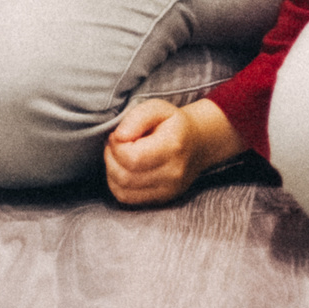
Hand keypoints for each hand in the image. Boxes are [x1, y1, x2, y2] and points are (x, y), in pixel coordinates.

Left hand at [105, 98, 242, 204]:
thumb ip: (137, 118)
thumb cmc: (173, 124)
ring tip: (118, 155)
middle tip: (115, 144)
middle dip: (111, 158)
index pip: (132, 157)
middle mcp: (173, 173)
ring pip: (123, 191)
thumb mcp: (157, 108)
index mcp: (173, 146)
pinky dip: (117, 184)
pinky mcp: (162, 199)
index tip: (117, 134)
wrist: (197, 143)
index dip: (116, 146)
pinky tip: (122, 169)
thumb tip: (119, 137)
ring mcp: (168, 190)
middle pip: (125, 177)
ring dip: (112, 172)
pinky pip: (127, 199)